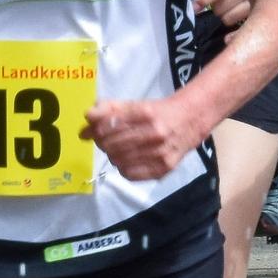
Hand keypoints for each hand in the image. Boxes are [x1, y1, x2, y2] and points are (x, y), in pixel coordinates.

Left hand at [84, 96, 206, 180]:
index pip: (107, 125)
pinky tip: (128, 159)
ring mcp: (160, 153)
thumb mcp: (133, 104)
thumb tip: (86, 118)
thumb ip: (108, 109)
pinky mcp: (164, 169)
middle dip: (102, 142)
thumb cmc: (157, 111)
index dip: (97, 129)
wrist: (190, 121)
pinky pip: (130, 174)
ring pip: (118, 160)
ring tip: (118, 148)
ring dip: (112, 155)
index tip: (96, 128)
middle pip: (111, 144)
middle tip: (105, 139)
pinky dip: (123, 167)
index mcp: (145, 112)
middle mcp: (154, 133)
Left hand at [191, 0, 249, 26]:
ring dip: (223, 15)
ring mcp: (254, 2)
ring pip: (228, 17)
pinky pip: (237, 26)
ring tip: (226, 7)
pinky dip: (231, 27)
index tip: (195, 7)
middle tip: (216, 2)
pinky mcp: (257, 14)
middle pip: (221, 7)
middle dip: (214, 6)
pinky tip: (231, 25)